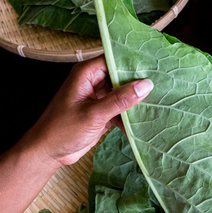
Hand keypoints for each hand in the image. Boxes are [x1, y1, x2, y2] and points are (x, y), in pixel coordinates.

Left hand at [22, 55, 152, 168]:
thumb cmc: (62, 130)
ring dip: (136, 100)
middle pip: (121, 75)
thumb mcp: (94, 114)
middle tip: (164, 82)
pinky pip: (120, 108)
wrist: (47, 154)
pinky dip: (130, 114)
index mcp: (86, 73)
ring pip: (123, 93)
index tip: (155, 64)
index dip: (133, 61)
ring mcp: (98, 97)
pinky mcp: (101, 112)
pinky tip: (144, 120)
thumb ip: (120, 99)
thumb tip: (146, 84)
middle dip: (138, 81)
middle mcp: (93, 81)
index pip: (113, 58)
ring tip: (160, 101)